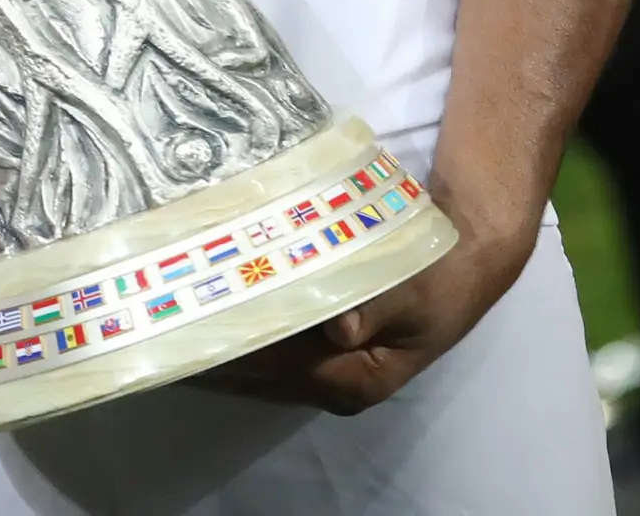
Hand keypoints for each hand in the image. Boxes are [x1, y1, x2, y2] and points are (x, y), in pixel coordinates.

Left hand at [204, 206, 528, 414]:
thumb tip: (342, 327)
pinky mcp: (326, 344)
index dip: (240, 347)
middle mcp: (338, 384)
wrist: (469, 255)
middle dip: (222, 348)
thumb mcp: (417, 290)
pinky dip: (249, 324)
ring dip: (229, 337)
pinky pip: (276, 340)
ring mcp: (330, 367)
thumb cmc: (441, 274)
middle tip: (170, 320)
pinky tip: (216, 306)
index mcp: (358, 380)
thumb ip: (378, 306)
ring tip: (179, 315)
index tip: (198, 325)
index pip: (283, 365)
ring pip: (266, 358)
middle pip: (265, 370)